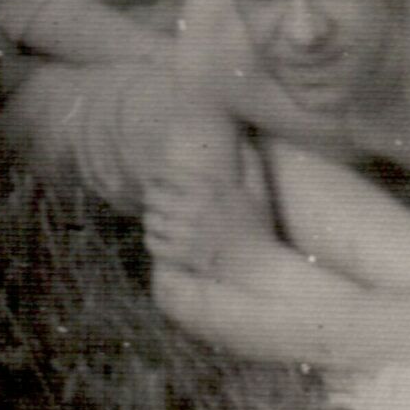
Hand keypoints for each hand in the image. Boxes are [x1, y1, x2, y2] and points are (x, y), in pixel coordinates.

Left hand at [142, 168, 268, 276]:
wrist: (258, 269)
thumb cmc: (258, 230)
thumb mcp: (259, 193)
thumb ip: (251, 163)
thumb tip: (245, 140)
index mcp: (209, 189)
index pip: (166, 172)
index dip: (156, 174)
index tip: (155, 177)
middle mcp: (194, 208)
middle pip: (152, 195)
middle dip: (151, 196)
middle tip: (154, 198)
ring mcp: (185, 233)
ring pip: (150, 219)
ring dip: (151, 217)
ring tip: (157, 217)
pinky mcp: (180, 255)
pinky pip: (152, 242)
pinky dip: (152, 239)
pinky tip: (160, 237)